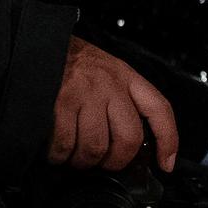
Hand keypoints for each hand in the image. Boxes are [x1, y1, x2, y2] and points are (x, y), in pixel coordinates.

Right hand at [49, 38, 177, 171]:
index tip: (166, 164)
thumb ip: (120, 98)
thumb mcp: (106, 70)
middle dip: (115, 162)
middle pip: (128, 139)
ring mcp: (86, 93)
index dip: (168, 140)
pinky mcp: (61, 102)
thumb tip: (127, 142)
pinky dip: (58, 155)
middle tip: (103, 164)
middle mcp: (110, 84)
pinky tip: (55, 151)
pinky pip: (65, 144)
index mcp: (125, 76)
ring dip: (83, 161)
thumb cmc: (71, 60)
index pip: (159, 109)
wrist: (40, 43)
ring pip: (95, 147)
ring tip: (74, 156)